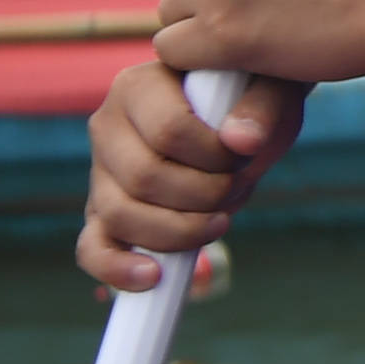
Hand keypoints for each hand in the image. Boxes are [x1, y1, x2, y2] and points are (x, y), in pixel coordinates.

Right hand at [76, 57, 307, 292]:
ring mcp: (101, 172)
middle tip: (236, 189)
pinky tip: (154, 278)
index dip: (214, 156)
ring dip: (179, 230)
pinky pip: (93, 247)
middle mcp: (107, 126)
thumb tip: (241, 143)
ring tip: (220, 222)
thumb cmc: (255, 97)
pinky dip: (117, 268)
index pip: (170, 131)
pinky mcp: (103, 210)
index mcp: (139, 86)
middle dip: (203, 196)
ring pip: (119, 214)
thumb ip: (261, 108)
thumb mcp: (271, 90)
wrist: (243, 110)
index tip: (244, 155)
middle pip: (144, 178)